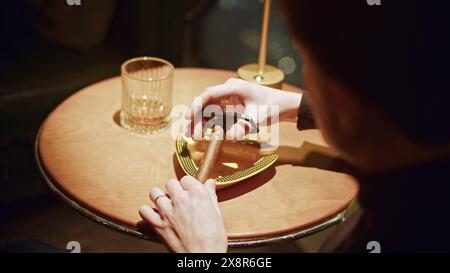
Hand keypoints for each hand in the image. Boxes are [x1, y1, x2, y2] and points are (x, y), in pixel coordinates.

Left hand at [139, 176, 226, 252]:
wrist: (203, 257)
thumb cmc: (213, 239)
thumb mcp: (217, 214)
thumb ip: (210, 195)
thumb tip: (210, 183)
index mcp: (197, 194)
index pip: (186, 179)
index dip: (187, 186)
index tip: (188, 192)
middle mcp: (181, 199)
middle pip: (170, 183)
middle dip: (173, 190)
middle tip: (177, 199)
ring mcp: (167, 211)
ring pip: (154, 193)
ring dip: (159, 197)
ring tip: (164, 204)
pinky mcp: (157, 224)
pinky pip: (144, 210)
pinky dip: (147, 211)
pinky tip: (154, 215)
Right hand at [185, 78, 302, 139]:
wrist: (284, 106)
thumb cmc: (272, 106)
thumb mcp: (258, 117)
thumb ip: (243, 126)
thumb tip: (229, 138)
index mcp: (233, 88)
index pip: (208, 95)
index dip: (196, 106)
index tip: (188, 118)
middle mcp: (228, 91)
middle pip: (205, 102)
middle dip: (195, 117)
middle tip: (188, 133)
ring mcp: (229, 98)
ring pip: (209, 109)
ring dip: (200, 122)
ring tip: (193, 135)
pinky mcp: (232, 106)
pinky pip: (217, 114)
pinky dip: (209, 123)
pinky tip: (204, 133)